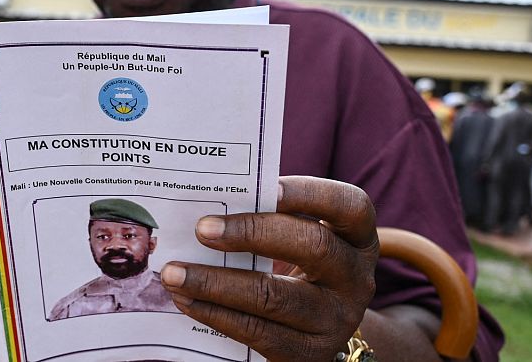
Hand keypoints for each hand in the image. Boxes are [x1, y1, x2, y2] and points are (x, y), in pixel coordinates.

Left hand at [160, 176, 377, 361]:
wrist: (318, 329)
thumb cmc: (297, 264)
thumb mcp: (300, 238)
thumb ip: (269, 216)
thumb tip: (207, 200)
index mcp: (357, 236)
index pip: (349, 205)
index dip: (311, 194)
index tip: (268, 186)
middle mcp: (356, 277)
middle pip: (313, 247)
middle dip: (253, 233)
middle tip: (202, 229)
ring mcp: (337, 320)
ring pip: (275, 297)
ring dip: (216, 282)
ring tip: (174, 272)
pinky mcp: (309, 354)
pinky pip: (257, 332)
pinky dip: (215, 313)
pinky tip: (185, 300)